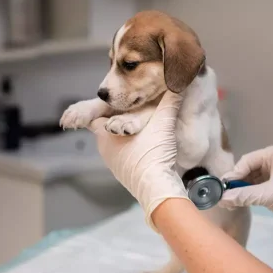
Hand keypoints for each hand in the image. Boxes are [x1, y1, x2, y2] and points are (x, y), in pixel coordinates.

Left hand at [87, 91, 190, 231]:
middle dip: (118, 116)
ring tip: (142, 124)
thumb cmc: (153, 156)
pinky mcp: (126, 174)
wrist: (157, 189)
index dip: (104, 105)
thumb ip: (170, 101)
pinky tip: (147, 144)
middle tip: (132, 106)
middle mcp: (105, 149)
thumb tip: (179, 82)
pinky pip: (125, 155)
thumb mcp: (163, 123)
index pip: (94, 114)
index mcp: (105, 134)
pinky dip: (132, 147)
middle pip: (107, 127)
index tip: (114, 99)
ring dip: (126, 133)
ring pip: (116, 142)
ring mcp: (114, 164)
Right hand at [219, 145, 272, 230]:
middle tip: (223, 196)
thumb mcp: (267, 196)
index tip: (222, 189)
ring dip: (240, 189)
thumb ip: (243, 195)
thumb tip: (221, 199)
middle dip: (236, 183)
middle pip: (246, 169)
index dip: (234, 175)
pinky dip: (246, 193)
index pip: (246, 161)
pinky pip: (255, 186)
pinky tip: (238, 202)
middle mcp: (272, 159)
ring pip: (249, 178)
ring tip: (229, 202)